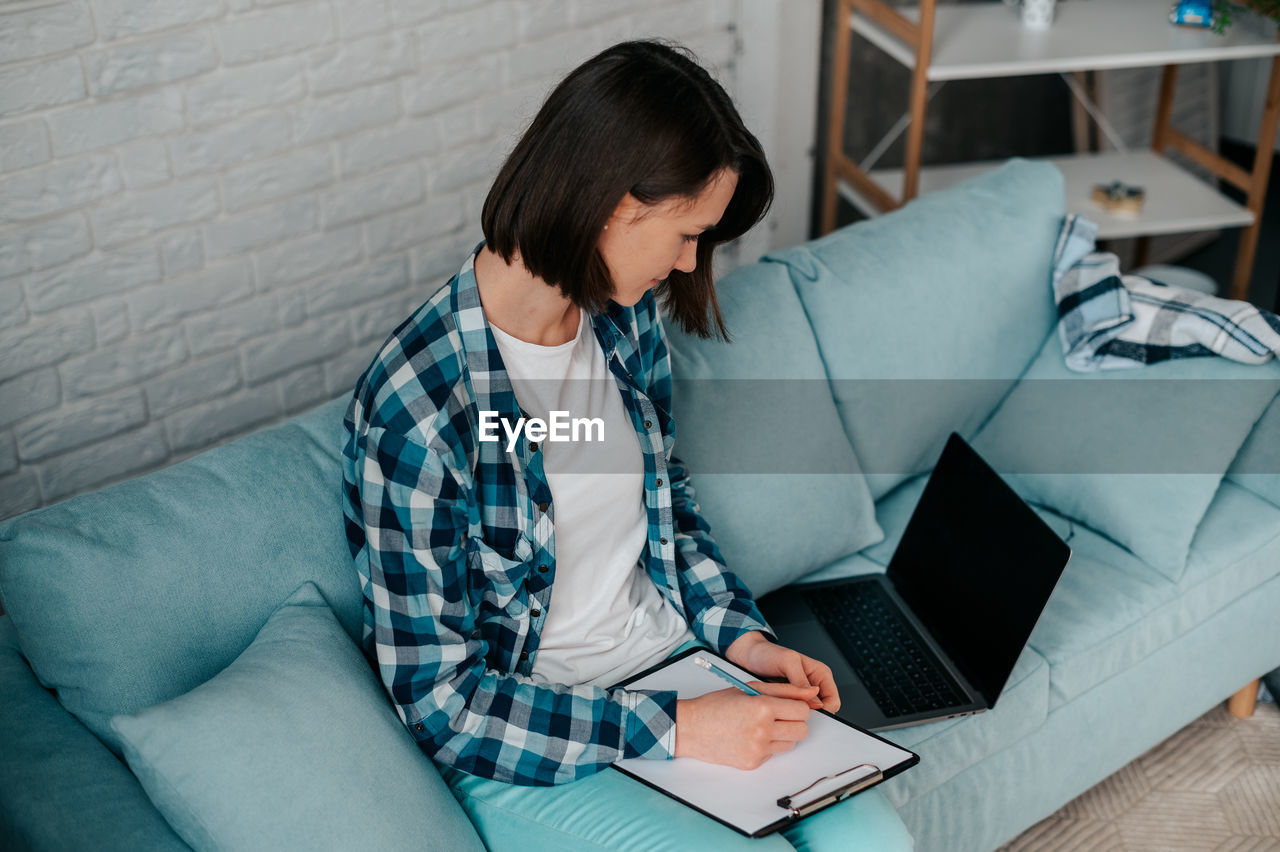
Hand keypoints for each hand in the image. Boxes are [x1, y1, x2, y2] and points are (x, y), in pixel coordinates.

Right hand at [674, 681, 814, 769]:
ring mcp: (758, 749)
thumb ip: (784, 690)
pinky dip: (767, 746)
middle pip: (801, 730)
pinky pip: (774, 754)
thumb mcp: (749, 689)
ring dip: (783, 735)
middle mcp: (762, 730)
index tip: (789, 706)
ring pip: (791, 744)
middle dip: (794, 722)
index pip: (802, 711)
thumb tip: (811, 692)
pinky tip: (750, 737)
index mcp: (763, 707)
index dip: (798, 707)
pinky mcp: (753, 762)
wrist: (690, 728)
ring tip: (762, 727)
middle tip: (778, 716)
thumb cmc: (716, 705)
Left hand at [724, 631, 840, 712]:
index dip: (822, 710)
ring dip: (794, 714)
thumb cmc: (767, 653)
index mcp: (820, 674)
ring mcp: (801, 694)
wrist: (748, 656)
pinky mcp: (789, 700)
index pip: (832, 702)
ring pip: (806, 714)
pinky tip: (776, 707)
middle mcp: (813, 685)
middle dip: (807, 713)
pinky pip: (793, 713)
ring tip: (780, 705)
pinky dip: (786, 713)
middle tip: (790, 709)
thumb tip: (814, 700)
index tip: (806, 712)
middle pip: (821, 711)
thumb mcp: (786, 661)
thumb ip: (801, 679)